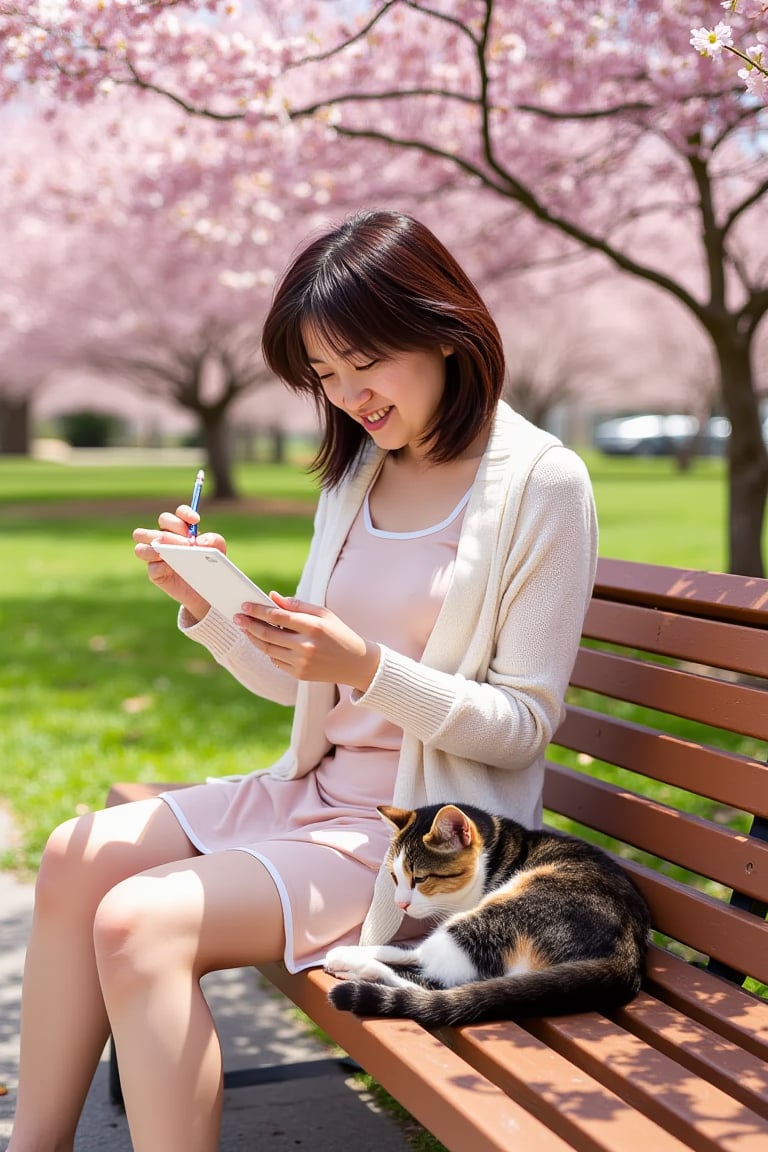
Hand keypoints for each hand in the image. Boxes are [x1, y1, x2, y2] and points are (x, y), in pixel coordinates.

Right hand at [132, 505, 227, 621]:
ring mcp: (157, 554)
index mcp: (183, 529)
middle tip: (188, 542)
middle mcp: (167, 537)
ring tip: (173, 552)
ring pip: (143, 538)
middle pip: (163, 519)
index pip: (180, 512)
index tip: (196, 521)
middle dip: (175, 527)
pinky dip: (161, 566)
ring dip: (158, 543)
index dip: (186, 513)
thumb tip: (199, 541)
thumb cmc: (209, 566)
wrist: (206, 591)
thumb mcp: (218, 551)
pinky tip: (171, 569)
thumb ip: (214, 541)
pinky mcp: (155, 573)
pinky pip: (151, 567)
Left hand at [234, 593, 380, 691]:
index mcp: (313, 626)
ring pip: (268, 650)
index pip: (278, 617)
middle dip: (249, 625)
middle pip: (268, 634)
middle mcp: (306, 646)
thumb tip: (272, 597)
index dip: (258, 610)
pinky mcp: (299, 675)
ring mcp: (302, 663)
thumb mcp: (323, 614)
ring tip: (245, 629)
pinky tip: (263, 642)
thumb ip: (297, 605)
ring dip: (254, 638)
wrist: (356, 663)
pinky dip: (268, 651)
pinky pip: (276, 662)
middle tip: (237, 618)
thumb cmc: (338, 633)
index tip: (245, 605)